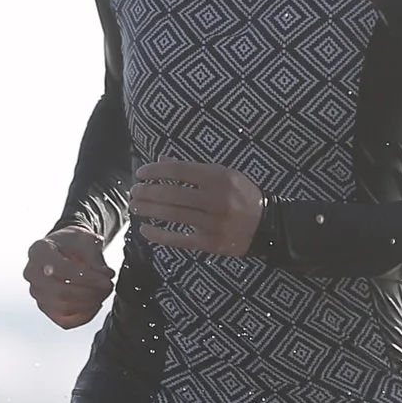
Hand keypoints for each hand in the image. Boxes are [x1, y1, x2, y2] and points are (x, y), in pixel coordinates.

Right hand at [25, 226, 114, 328]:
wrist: (65, 249)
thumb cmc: (72, 243)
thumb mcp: (85, 239)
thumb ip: (94, 257)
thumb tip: (105, 275)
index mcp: (39, 251)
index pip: (60, 269)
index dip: (86, 277)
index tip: (106, 278)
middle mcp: (32, 273)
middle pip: (59, 292)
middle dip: (89, 293)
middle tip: (107, 287)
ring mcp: (37, 292)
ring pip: (62, 308)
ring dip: (89, 304)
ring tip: (102, 294)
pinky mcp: (45, 307)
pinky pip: (64, 321)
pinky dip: (83, 317)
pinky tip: (94, 305)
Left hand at [129, 156, 265, 259]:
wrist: (267, 225)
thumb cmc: (242, 195)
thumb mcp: (224, 175)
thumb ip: (193, 168)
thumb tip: (162, 159)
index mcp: (219, 177)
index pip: (180, 171)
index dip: (156, 171)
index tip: (141, 173)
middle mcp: (216, 199)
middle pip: (172, 194)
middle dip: (148, 192)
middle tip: (134, 192)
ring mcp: (212, 222)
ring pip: (173, 215)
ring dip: (149, 210)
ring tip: (134, 206)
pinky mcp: (210, 243)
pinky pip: (180, 239)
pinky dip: (160, 235)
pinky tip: (145, 230)